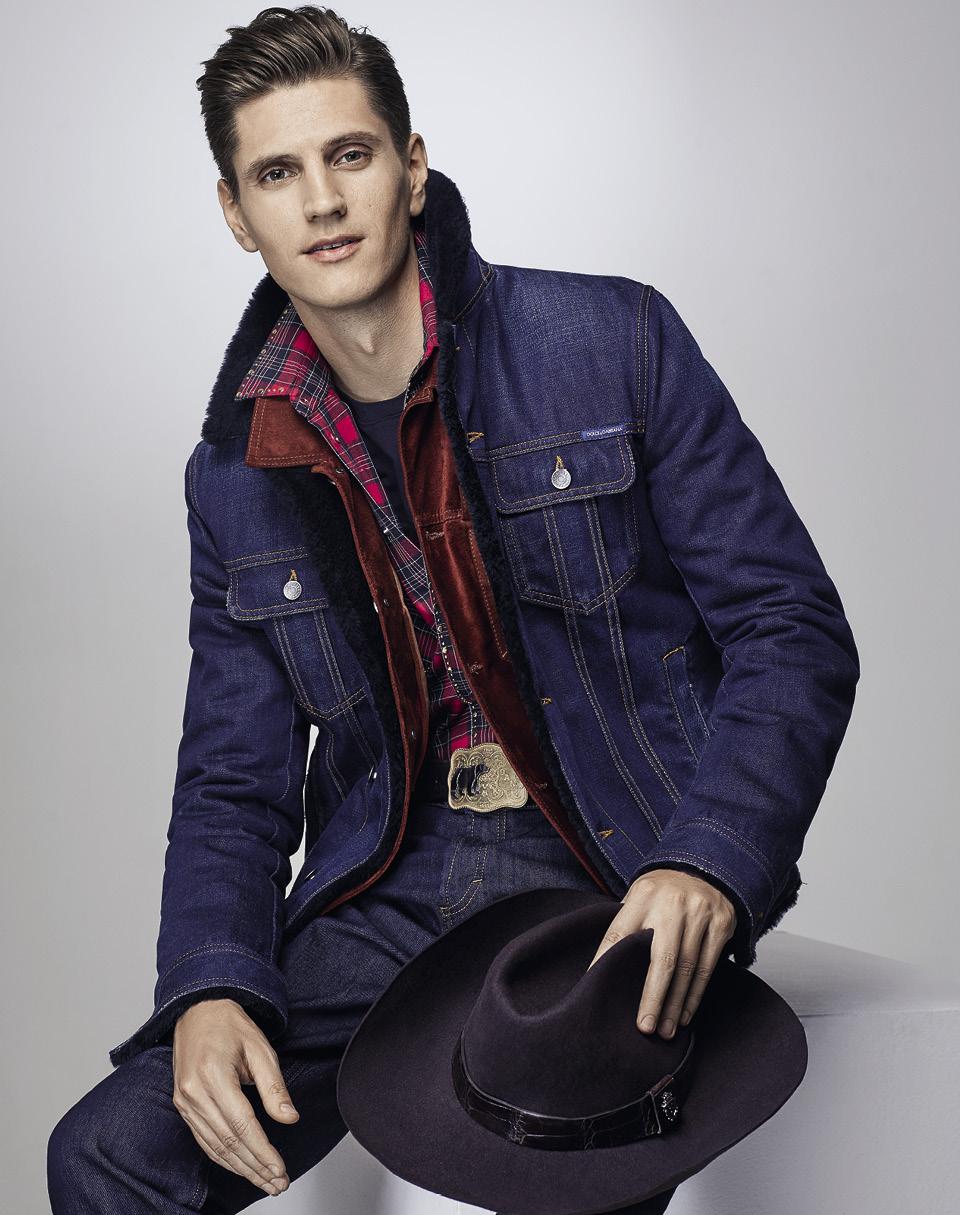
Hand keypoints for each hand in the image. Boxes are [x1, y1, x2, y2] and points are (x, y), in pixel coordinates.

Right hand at [172, 997, 298, 1196]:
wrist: (198, 1010)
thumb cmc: (230, 1024)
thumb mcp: (260, 1048)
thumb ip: (274, 1086)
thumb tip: (289, 1118)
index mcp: (213, 1076)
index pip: (242, 1125)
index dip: (262, 1152)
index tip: (280, 1170)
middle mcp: (193, 1093)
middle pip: (228, 1142)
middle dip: (255, 1167)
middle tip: (278, 1184)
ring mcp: (184, 1101)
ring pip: (215, 1146)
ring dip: (241, 1168)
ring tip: (265, 1181)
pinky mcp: (182, 1105)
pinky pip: (203, 1139)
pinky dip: (223, 1158)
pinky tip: (241, 1166)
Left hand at [587, 869, 736, 1038]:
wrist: (704, 866)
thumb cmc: (662, 892)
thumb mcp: (639, 896)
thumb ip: (626, 925)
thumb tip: (600, 968)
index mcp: (643, 895)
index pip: (619, 933)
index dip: (605, 961)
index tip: (597, 988)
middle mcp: (672, 903)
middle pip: (662, 959)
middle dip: (652, 997)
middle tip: (644, 1027)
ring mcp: (700, 913)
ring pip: (687, 968)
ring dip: (676, 1004)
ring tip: (665, 1029)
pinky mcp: (722, 923)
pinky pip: (707, 967)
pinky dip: (695, 994)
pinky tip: (686, 1013)